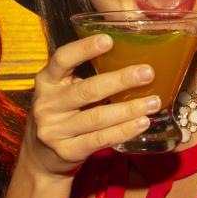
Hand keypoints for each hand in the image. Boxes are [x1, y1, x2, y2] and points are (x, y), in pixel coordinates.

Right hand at [24, 34, 163, 177]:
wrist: (42, 157)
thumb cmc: (63, 113)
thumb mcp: (64, 89)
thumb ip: (87, 74)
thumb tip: (131, 53)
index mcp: (47, 81)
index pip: (62, 59)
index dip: (84, 49)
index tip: (108, 40)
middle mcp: (47, 104)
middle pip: (87, 90)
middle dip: (120, 80)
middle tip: (148, 73)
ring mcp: (55, 130)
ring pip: (97, 117)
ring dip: (129, 109)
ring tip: (154, 102)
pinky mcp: (67, 151)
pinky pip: (100, 139)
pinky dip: (124, 130)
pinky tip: (141, 123)